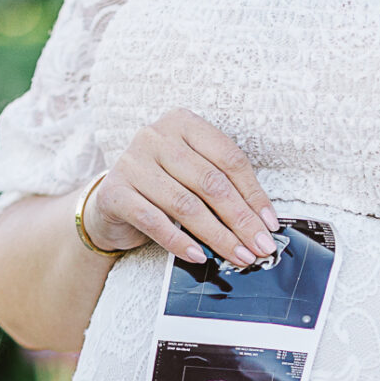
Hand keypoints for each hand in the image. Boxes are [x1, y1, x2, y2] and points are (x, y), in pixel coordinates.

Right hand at [85, 108, 279, 267]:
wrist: (110, 203)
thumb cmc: (161, 188)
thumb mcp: (193, 176)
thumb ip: (222, 187)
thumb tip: (262, 222)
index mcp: (184, 123)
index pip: (229, 159)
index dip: (254, 194)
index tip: (269, 224)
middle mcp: (156, 136)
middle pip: (210, 182)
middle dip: (240, 220)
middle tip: (259, 246)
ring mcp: (132, 162)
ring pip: (186, 204)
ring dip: (217, 236)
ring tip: (238, 256)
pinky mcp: (115, 191)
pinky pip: (154, 221)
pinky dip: (180, 242)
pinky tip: (200, 257)